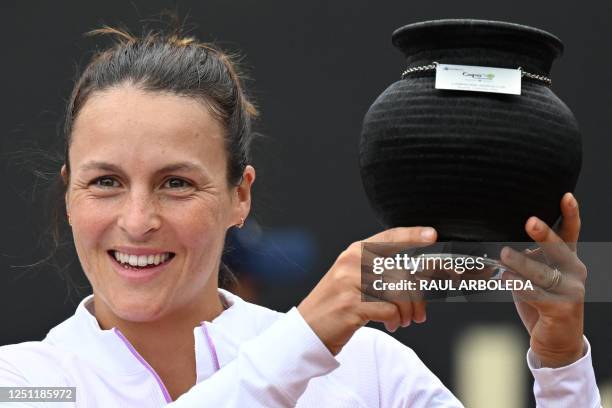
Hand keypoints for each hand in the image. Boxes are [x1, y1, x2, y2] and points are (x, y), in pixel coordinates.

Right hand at [297, 227, 436, 354]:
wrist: (309, 329)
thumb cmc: (337, 304)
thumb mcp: (354, 279)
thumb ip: (380, 271)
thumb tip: (420, 272)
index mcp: (354, 252)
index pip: (389, 238)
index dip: (412, 235)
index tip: (431, 235)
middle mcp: (352, 262)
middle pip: (402, 271)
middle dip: (418, 295)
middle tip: (420, 312)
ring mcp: (349, 283)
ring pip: (398, 292)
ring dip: (408, 311)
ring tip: (404, 320)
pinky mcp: (350, 306)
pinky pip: (389, 310)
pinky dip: (395, 320)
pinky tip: (390, 324)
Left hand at [500, 193, 585, 367]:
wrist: (556, 340)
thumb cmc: (542, 301)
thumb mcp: (535, 275)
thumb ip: (525, 258)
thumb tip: (498, 242)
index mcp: (567, 259)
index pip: (570, 232)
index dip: (569, 214)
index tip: (565, 196)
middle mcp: (574, 272)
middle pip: (559, 249)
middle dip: (544, 234)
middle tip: (529, 222)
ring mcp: (571, 291)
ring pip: (544, 273)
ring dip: (523, 263)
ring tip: (504, 256)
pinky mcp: (562, 309)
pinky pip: (538, 295)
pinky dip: (521, 287)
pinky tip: (507, 280)